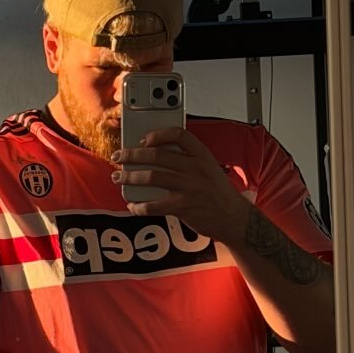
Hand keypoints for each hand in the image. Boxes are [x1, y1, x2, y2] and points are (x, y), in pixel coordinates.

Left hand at [111, 128, 251, 244]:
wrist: (234, 218)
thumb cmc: (218, 193)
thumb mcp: (209, 168)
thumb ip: (188, 160)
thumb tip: (155, 156)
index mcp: (202, 155)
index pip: (179, 134)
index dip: (158, 134)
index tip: (144, 139)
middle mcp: (195, 168)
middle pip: (157, 155)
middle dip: (132, 155)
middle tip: (119, 156)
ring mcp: (189, 187)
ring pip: (151, 177)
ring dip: (130, 177)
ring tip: (119, 177)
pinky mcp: (183, 207)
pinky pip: (154, 205)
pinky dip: (139, 206)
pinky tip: (133, 206)